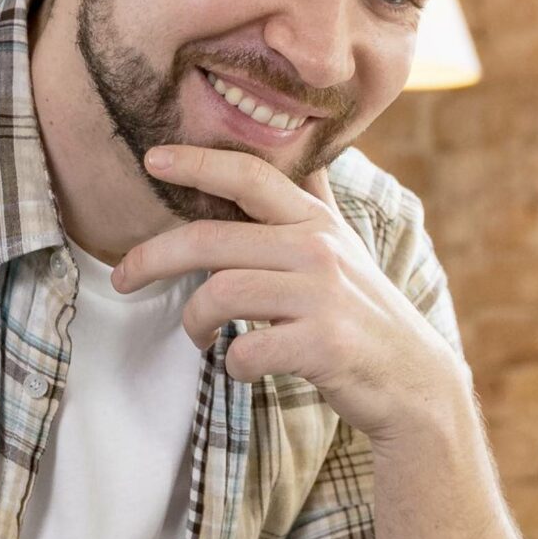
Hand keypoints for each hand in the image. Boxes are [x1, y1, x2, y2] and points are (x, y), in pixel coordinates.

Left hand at [116, 145, 466, 442]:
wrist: (415, 380)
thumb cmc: (364, 313)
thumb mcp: (345, 249)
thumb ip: (315, 206)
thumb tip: (301, 157)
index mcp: (316, 222)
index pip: (252, 176)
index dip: (200, 162)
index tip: (154, 160)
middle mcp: (318, 249)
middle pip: (212, 239)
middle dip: (154, 257)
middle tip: (122, 277)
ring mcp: (324, 295)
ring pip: (221, 294)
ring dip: (195, 322)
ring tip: (198, 336)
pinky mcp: (324, 344)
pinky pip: (246, 350)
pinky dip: (231, 365)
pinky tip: (241, 367)